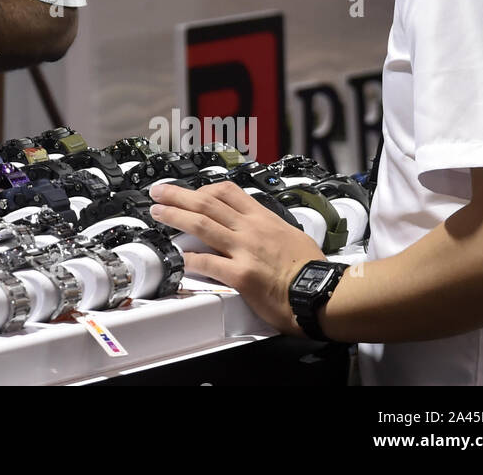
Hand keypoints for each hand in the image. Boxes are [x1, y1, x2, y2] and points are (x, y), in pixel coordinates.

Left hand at [147, 180, 324, 333]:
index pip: (229, 192)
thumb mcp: (293, 235)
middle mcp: (250, 230)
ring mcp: (244, 250)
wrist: (324, 293)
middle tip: (159, 193)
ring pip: (201, 226)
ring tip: (157, 213)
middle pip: (207, 204)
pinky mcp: (241, 275)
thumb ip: (271, 229)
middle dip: (178, 196)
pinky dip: (189, 260)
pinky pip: (208, 263)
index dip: (204, 189)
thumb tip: (262, 230)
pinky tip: (177, 259)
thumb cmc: (312, 270)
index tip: (190, 190)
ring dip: (174, 217)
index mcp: (263, 219)